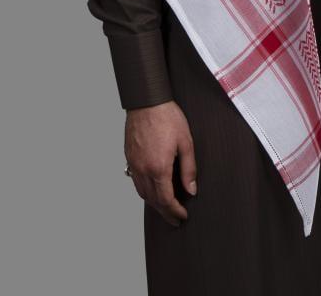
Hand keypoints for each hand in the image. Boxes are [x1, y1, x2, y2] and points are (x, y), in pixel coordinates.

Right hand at [124, 100, 196, 225]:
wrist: (147, 101)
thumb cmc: (167, 117)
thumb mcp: (186, 142)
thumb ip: (189, 169)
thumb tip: (191, 190)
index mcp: (158, 168)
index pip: (166, 200)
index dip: (175, 211)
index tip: (182, 216)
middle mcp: (143, 170)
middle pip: (153, 200)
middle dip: (165, 212)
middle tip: (175, 219)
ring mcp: (134, 164)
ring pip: (142, 193)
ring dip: (154, 204)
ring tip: (165, 208)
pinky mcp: (129, 157)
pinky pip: (135, 182)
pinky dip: (144, 191)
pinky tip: (152, 190)